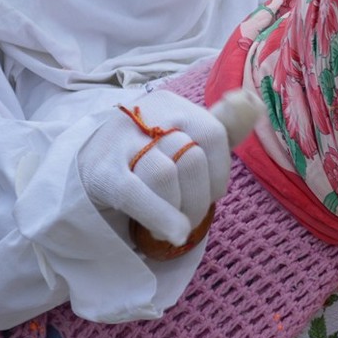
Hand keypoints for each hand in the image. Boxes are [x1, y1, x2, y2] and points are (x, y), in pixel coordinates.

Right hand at [78, 89, 262, 245]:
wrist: (83, 173)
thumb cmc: (148, 157)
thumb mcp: (187, 138)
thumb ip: (224, 125)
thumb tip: (254, 103)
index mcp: (172, 105)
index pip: (214, 135)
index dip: (220, 172)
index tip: (211, 192)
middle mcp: (144, 115)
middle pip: (192, 159)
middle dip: (200, 199)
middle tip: (191, 217)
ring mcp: (118, 142)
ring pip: (166, 175)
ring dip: (179, 210)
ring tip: (175, 225)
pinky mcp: (100, 173)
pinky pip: (137, 194)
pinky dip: (162, 217)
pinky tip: (174, 234)